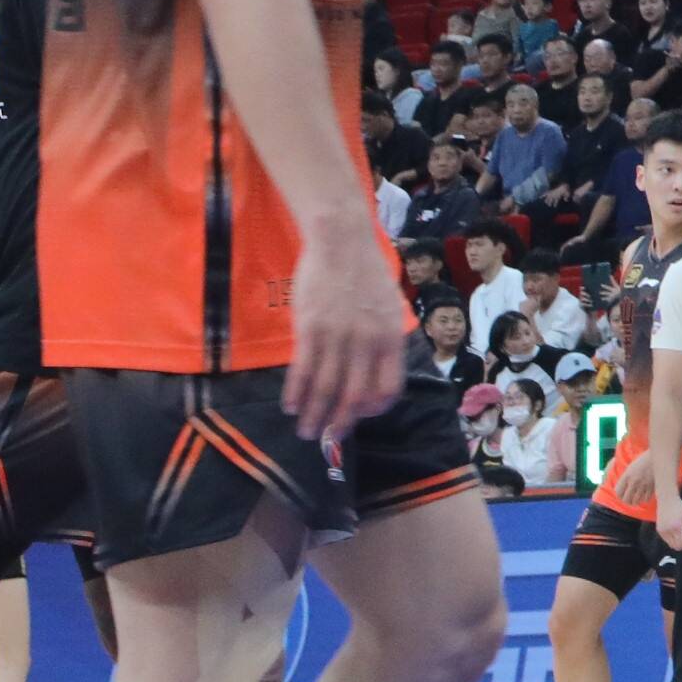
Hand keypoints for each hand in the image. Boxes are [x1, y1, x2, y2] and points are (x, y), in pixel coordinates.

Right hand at [284, 233, 408, 441]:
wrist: (342, 242)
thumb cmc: (365, 273)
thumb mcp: (388, 307)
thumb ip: (382, 338)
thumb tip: (374, 369)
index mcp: (391, 337)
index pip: (388, 387)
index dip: (374, 408)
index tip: (361, 416)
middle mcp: (368, 342)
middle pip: (355, 395)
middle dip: (341, 422)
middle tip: (329, 438)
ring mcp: (339, 336)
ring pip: (327, 388)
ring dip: (315, 414)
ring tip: (306, 432)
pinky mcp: (311, 329)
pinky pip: (304, 370)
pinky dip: (296, 392)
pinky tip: (290, 406)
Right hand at [655, 495, 681, 550]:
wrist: (667, 500)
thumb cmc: (680, 507)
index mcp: (677, 527)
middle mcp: (668, 531)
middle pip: (676, 546)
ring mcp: (662, 531)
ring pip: (670, 545)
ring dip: (677, 542)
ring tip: (681, 533)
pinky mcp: (659, 530)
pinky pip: (666, 540)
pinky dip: (672, 539)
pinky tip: (675, 531)